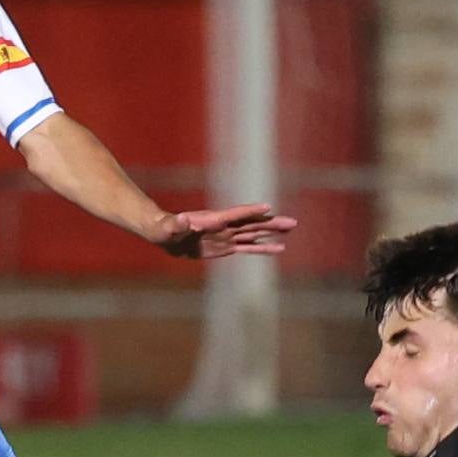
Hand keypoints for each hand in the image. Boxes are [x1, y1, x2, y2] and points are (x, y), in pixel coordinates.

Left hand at [152, 204, 297, 258]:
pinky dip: (263, 248)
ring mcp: (227, 236)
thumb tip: (183, 219)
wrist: (166, 235)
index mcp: (213, 220)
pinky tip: (278, 248)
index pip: (234, 215)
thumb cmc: (165, 229)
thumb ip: (177, 224)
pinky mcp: (226, 247)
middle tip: (292, 222)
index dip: (250, 212)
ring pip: (254, 234)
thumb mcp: (169, 227)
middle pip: (252, 223)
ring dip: (272, 233)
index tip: (267, 208)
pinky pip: (248, 247)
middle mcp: (224, 226)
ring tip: (290, 230)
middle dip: (271, 223)